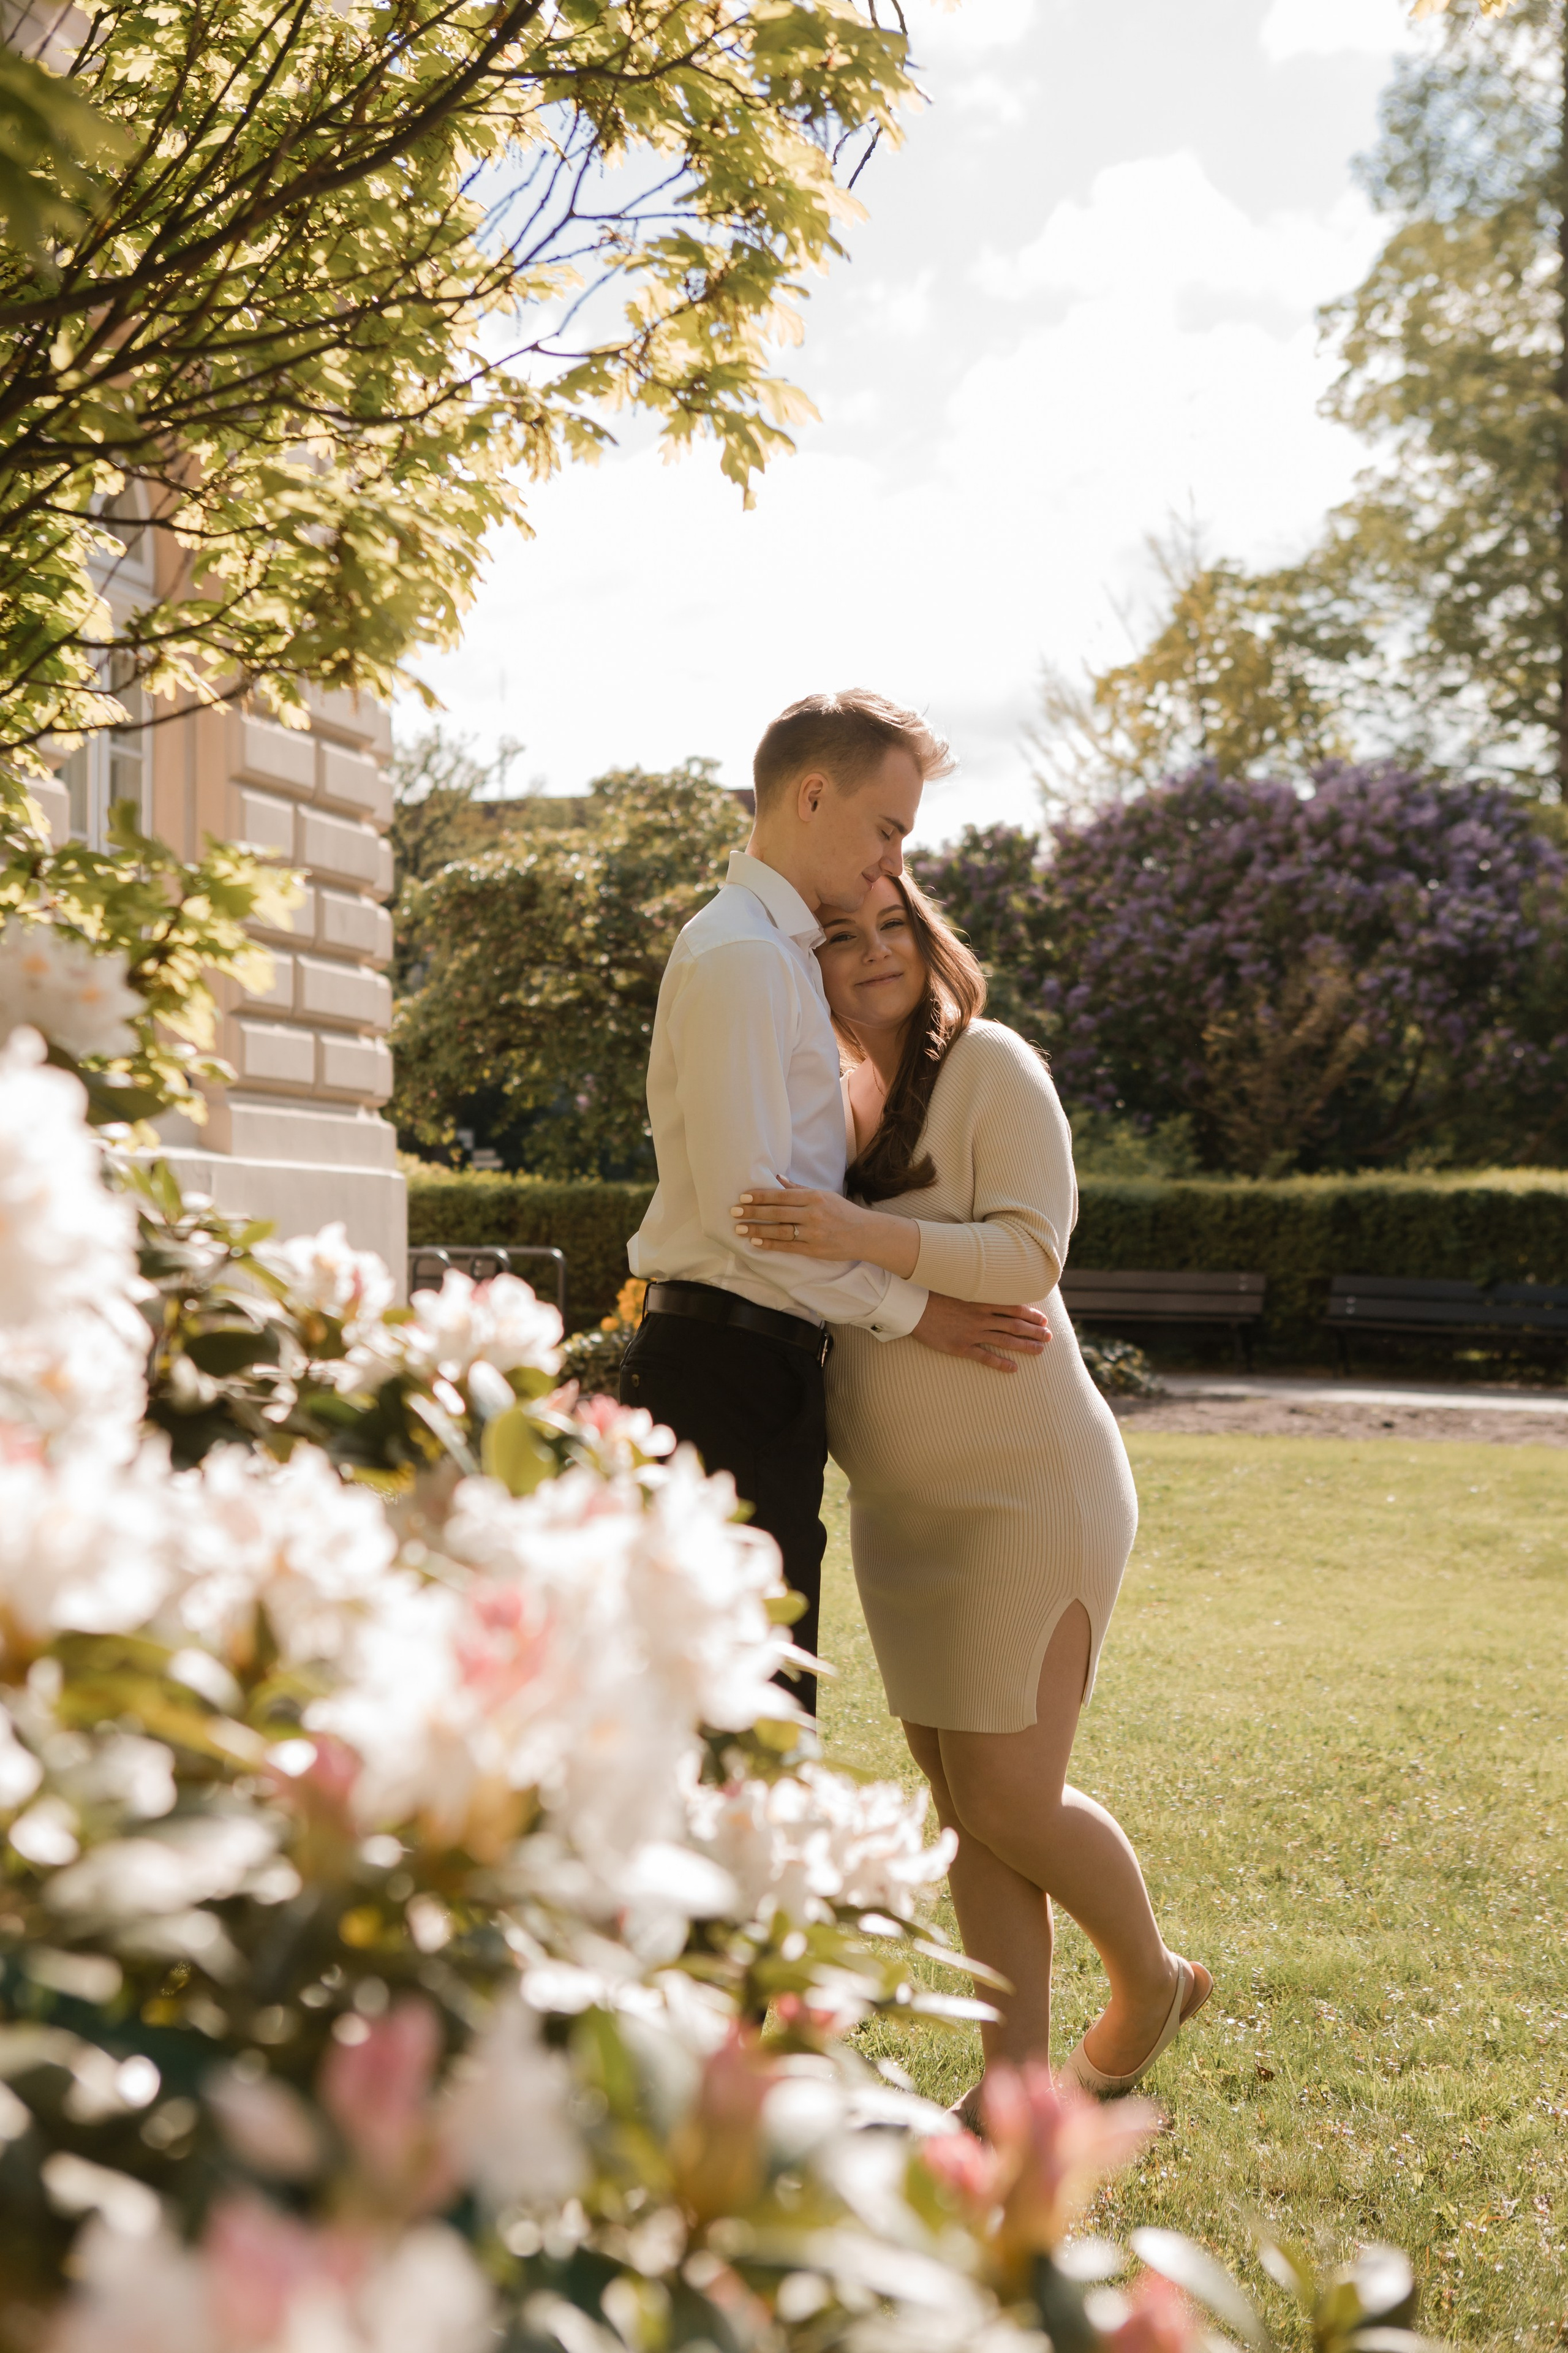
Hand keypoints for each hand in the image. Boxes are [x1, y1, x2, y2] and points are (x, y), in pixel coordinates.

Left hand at [732, 1184, 884, 1262]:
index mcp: (814, 1197)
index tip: (743, 1197)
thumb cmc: (842, 1212)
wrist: (864, 1234)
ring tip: (740, 1229)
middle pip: (776, 1212)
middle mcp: (812, 1214)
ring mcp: (813, 1233)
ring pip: (779, 1230)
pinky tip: (756, 1243)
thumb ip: (799, 1189)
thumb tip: (777, 1179)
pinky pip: (787, 1247)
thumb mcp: (823, 1195)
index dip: (760, 1196)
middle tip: (734, 1212)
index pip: (781, 1195)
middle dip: (753, 1212)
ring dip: (757, 1230)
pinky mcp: (814, 1249)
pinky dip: (770, 1244)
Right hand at [913, 1293, 1049, 1373]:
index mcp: (980, 1301)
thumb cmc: (933, 1294)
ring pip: (1005, 1340)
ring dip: (1025, 1346)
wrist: (913, 1307)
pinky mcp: (961, 1347)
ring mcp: (972, 1333)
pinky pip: (985, 1357)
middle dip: (1034, 1331)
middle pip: (1014, 1325)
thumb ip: (974, 1288)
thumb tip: (989, 1286)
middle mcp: (980, 1317)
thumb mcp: (957, 1285)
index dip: (1030, 1314)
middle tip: (1049, 1337)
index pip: (1013, 1307)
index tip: (1043, 1319)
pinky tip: (1014, 1369)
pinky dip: (1001, 1363)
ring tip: (1040, 1351)